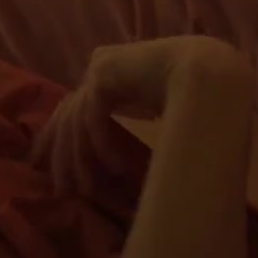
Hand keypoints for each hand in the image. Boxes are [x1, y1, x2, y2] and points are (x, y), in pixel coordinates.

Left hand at [31, 36, 248, 203]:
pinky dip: (103, 145)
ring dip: (82, 160)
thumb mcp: (151, 111)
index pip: (72, 107)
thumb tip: (114, 160)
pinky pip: (94, 117)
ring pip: (76, 121)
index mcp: (108, 73)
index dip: (57, 137)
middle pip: (67, 116)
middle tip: (60, 188)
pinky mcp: (105, 73)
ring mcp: (100, 68)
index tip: (45, 164)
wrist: (212, 72)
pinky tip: (117, 166)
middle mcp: (99, 68)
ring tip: (88, 189)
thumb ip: (128, 120)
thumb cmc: (194, 94)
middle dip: (61, 156)